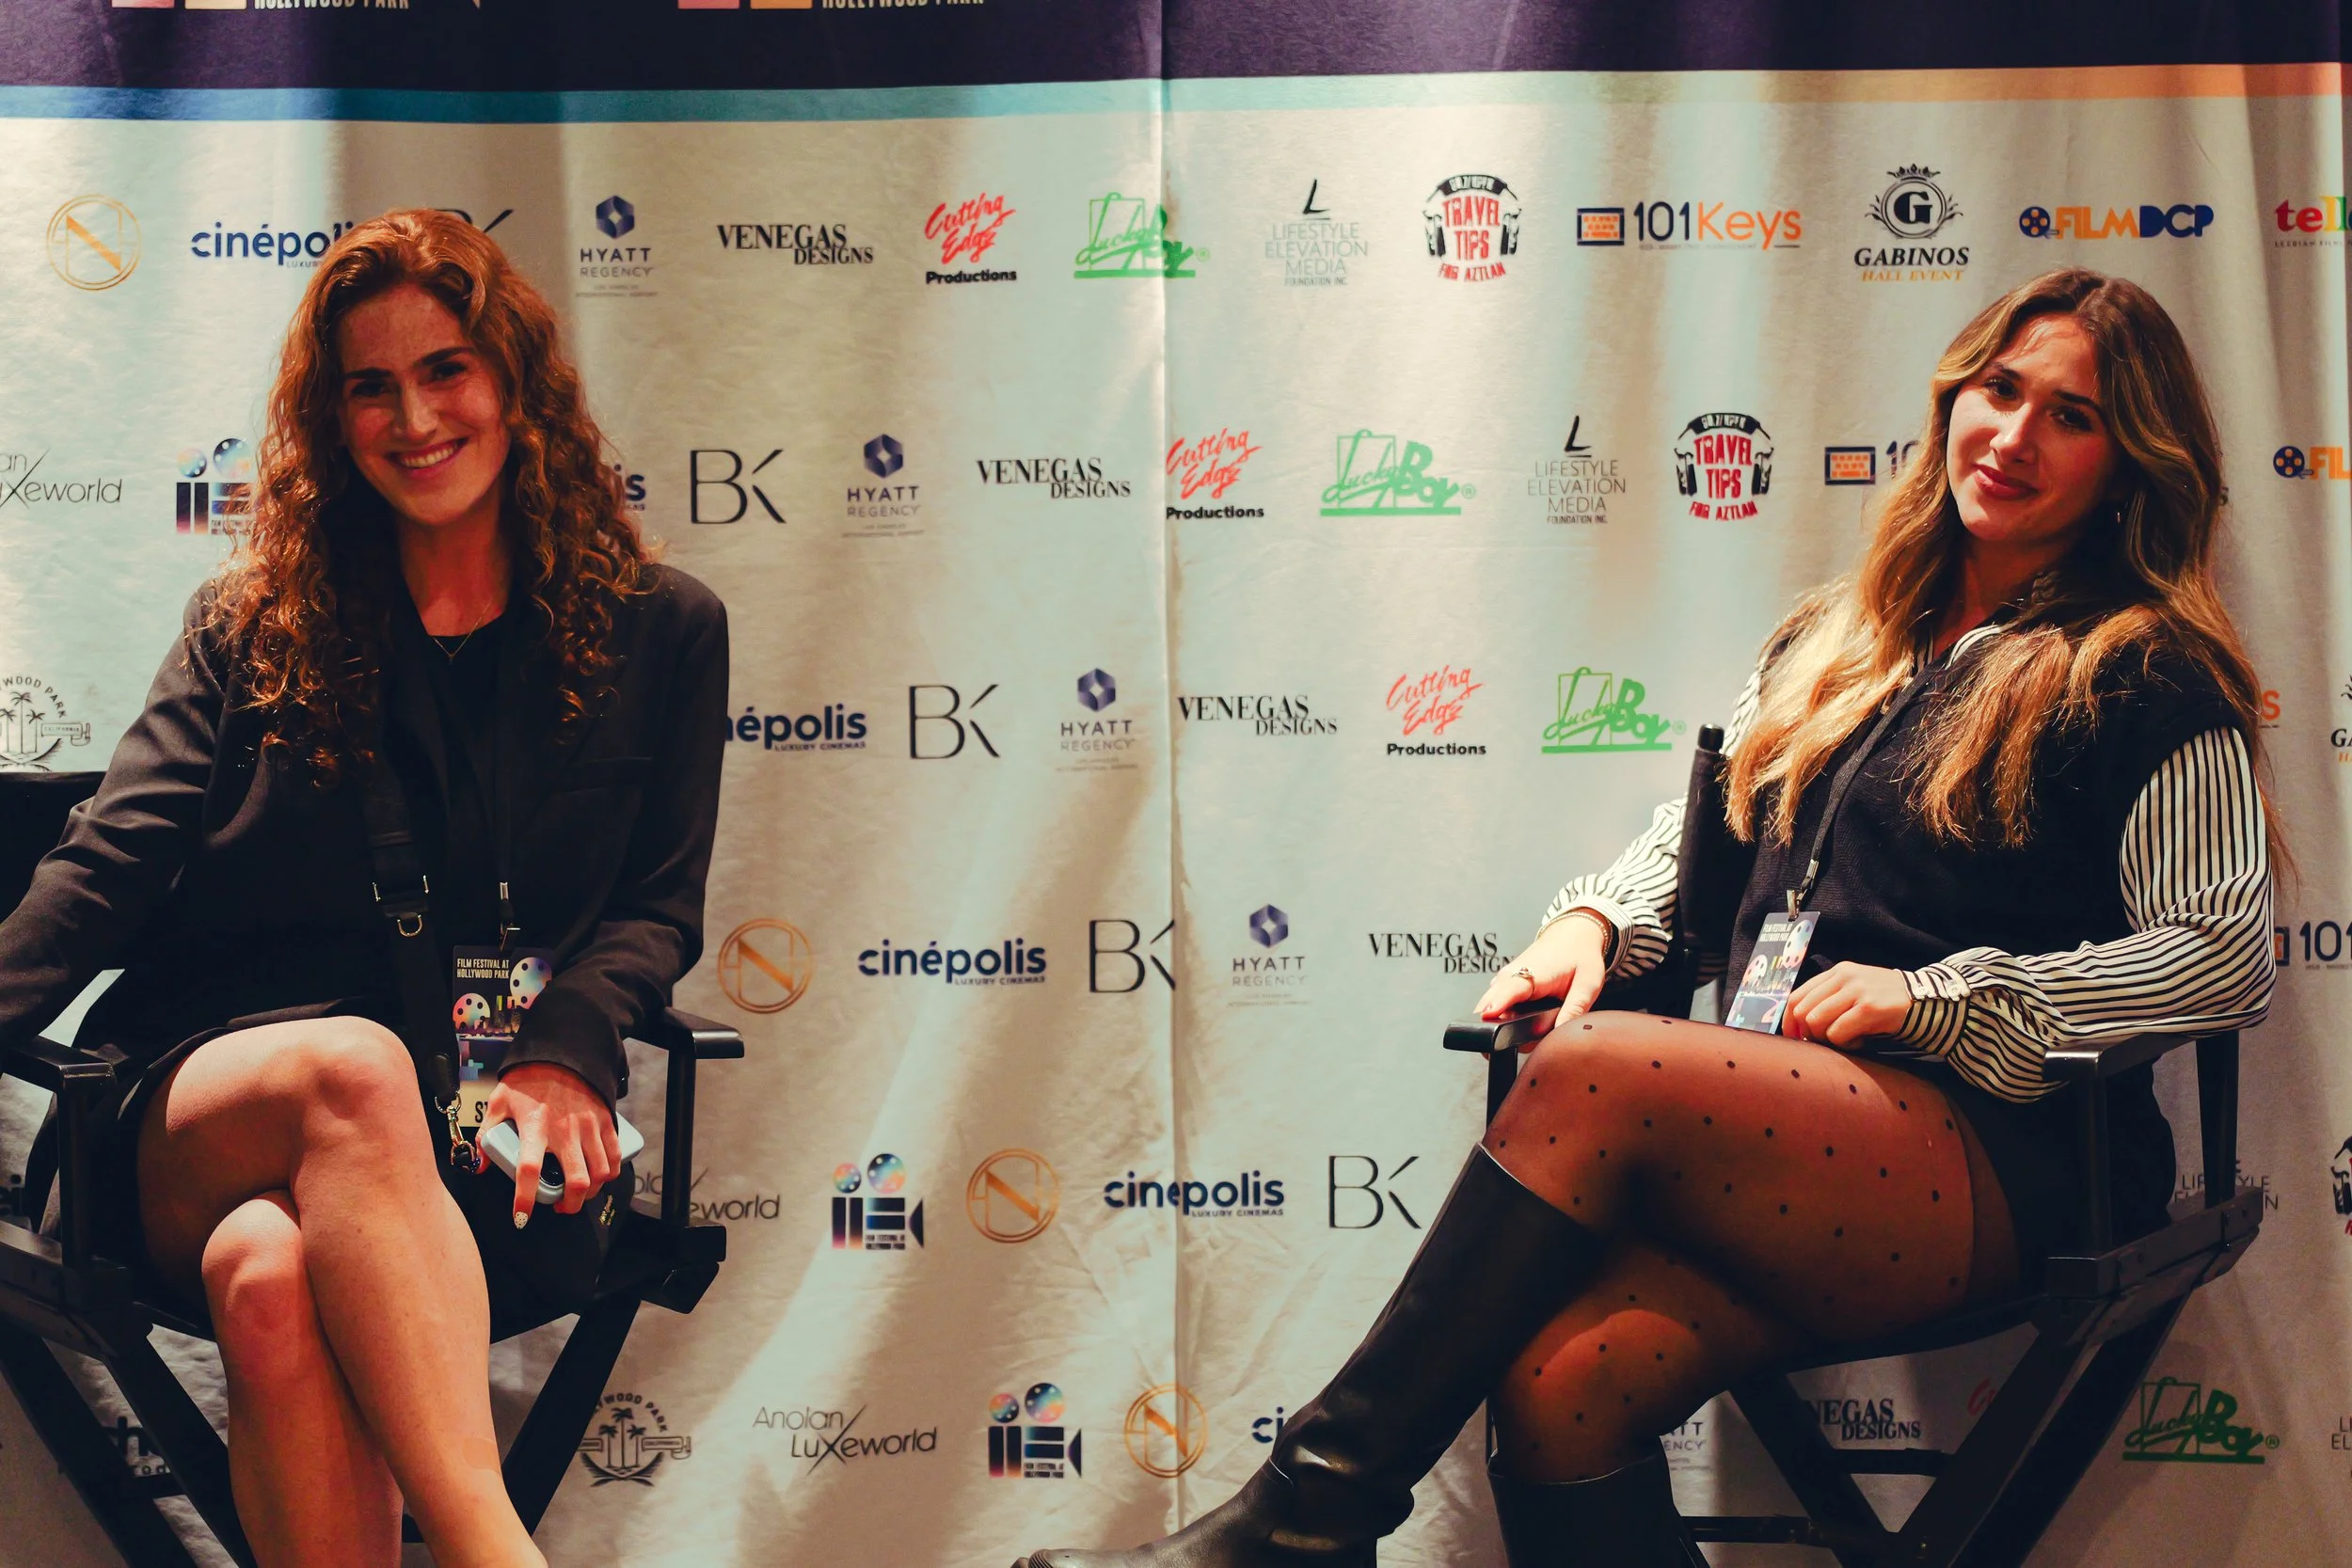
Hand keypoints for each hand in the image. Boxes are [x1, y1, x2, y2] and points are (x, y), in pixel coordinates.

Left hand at [484, 1062, 620, 1222]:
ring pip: (599, 1174)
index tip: (521, 1218)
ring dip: (589, 1192)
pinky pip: (614, 1157)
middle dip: (569, 1204)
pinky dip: (609, 1173)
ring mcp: (589, 1127)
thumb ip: (486, 1134)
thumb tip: (481, 1165)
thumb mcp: (499, 1102)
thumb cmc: (528, 1080)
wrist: (562, 1054)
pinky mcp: (605, 1122)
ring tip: (578, 1194)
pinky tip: (598, 1177)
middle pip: (576, 1181)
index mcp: (535, 1127)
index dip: (525, 1199)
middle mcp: (565, 1131)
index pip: (529, 1170)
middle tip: (560, 1207)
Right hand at [1475, 911, 1611, 1039]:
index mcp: (1531, 974)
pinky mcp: (1504, 985)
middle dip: (1497, 1029)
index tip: (1488, 1021)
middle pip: (1488, 1006)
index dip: (1497, 1007)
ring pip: (1488, 1009)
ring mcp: (1503, 981)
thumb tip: (1560, 1038)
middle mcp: (1509, 976)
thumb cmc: (1580, 956)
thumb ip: (1574, 1010)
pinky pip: (1495, 1005)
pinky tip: (1521, 1024)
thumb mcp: (1587, 985)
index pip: (1506, 992)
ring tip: (1523, 1036)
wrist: (1572, 934)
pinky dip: (1502, 1018)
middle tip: (1516, 1043)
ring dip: (1500, 1025)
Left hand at [1780, 962, 1911, 1047]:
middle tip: (1826, 1041)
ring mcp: (1856, 991)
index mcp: (1836, 973)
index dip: (1789, 1020)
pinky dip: (1845, 1044)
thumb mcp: (1854, 990)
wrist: (1923, 1000)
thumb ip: (1828, 999)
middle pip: (1803, 1011)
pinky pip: (1838, 1033)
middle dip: (1809, 1033)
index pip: (1797, 996)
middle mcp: (1844, 978)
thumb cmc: (1883, 1000)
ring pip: (1817, 1022)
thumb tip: (1799, 1025)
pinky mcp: (1868, 1008)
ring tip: (1847, 1039)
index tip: (1794, 1037)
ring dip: (1827, 1039)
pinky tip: (1860, 1041)